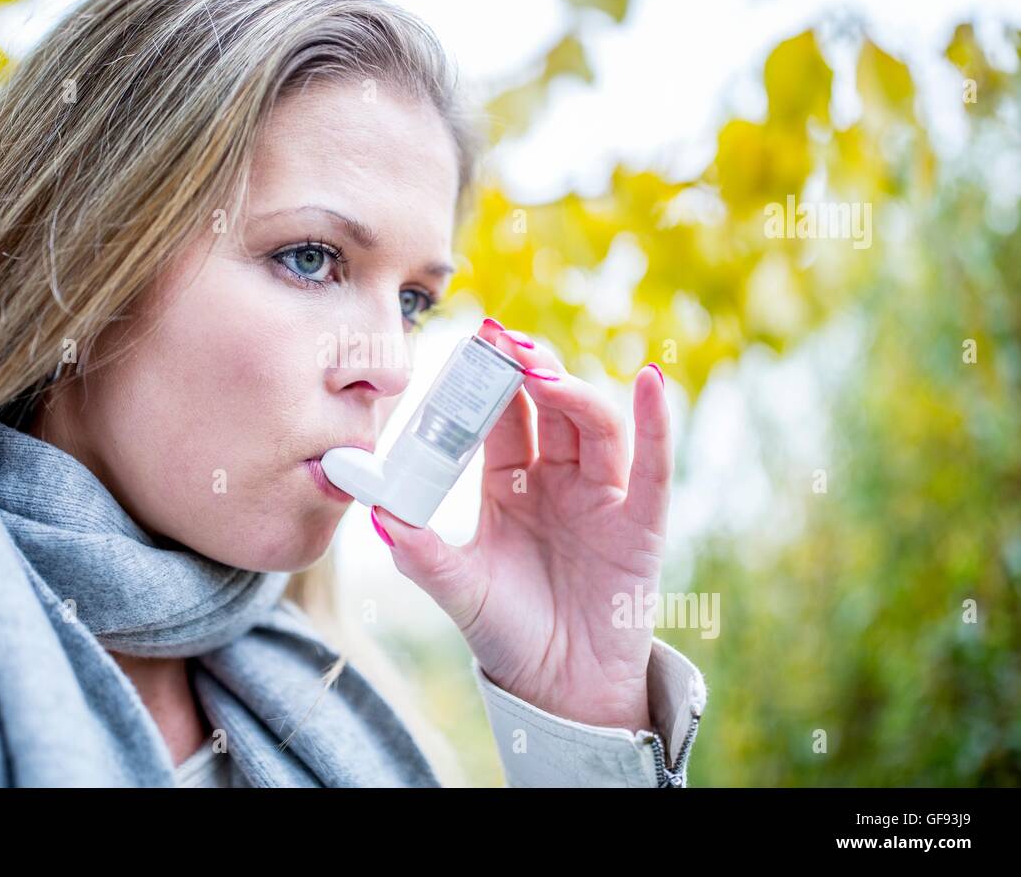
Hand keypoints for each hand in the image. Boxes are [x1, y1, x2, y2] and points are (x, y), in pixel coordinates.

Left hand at [369, 319, 670, 730]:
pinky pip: (654, 468)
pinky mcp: (641, 526)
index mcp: (510, 482)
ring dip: (571, 391)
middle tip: (502, 338)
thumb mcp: (459, 590)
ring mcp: (603, 497)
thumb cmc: (507, 635)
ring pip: (595, 426)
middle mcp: (558, 479)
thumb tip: (374, 514)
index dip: (489, 379)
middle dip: (529, 368)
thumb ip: (422, 554)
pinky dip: (657, 423)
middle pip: (550, 406)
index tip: (472, 340)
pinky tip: (651, 381)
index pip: (502, 415)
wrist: (558, 693)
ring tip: (539, 370)